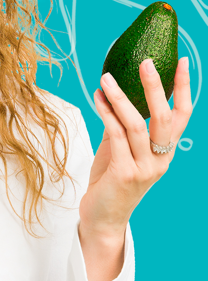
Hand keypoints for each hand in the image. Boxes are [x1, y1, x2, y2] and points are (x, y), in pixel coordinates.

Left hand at [78, 56, 191, 280]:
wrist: (101, 219)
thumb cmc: (110, 182)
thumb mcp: (121, 149)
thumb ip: (123, 125)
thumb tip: (116, 92)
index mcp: (165, 152)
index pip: (182, 115)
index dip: (183, 88)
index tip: (181, 61)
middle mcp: (161, 160)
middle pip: (165, 117)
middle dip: (156, 87)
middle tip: (145, 62)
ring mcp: (145, 168)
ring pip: (136, 125)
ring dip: (120, 98)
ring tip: (106, 78)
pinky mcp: (125, 174)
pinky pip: (116, 136)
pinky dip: (106, 114)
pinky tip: (97, 99)